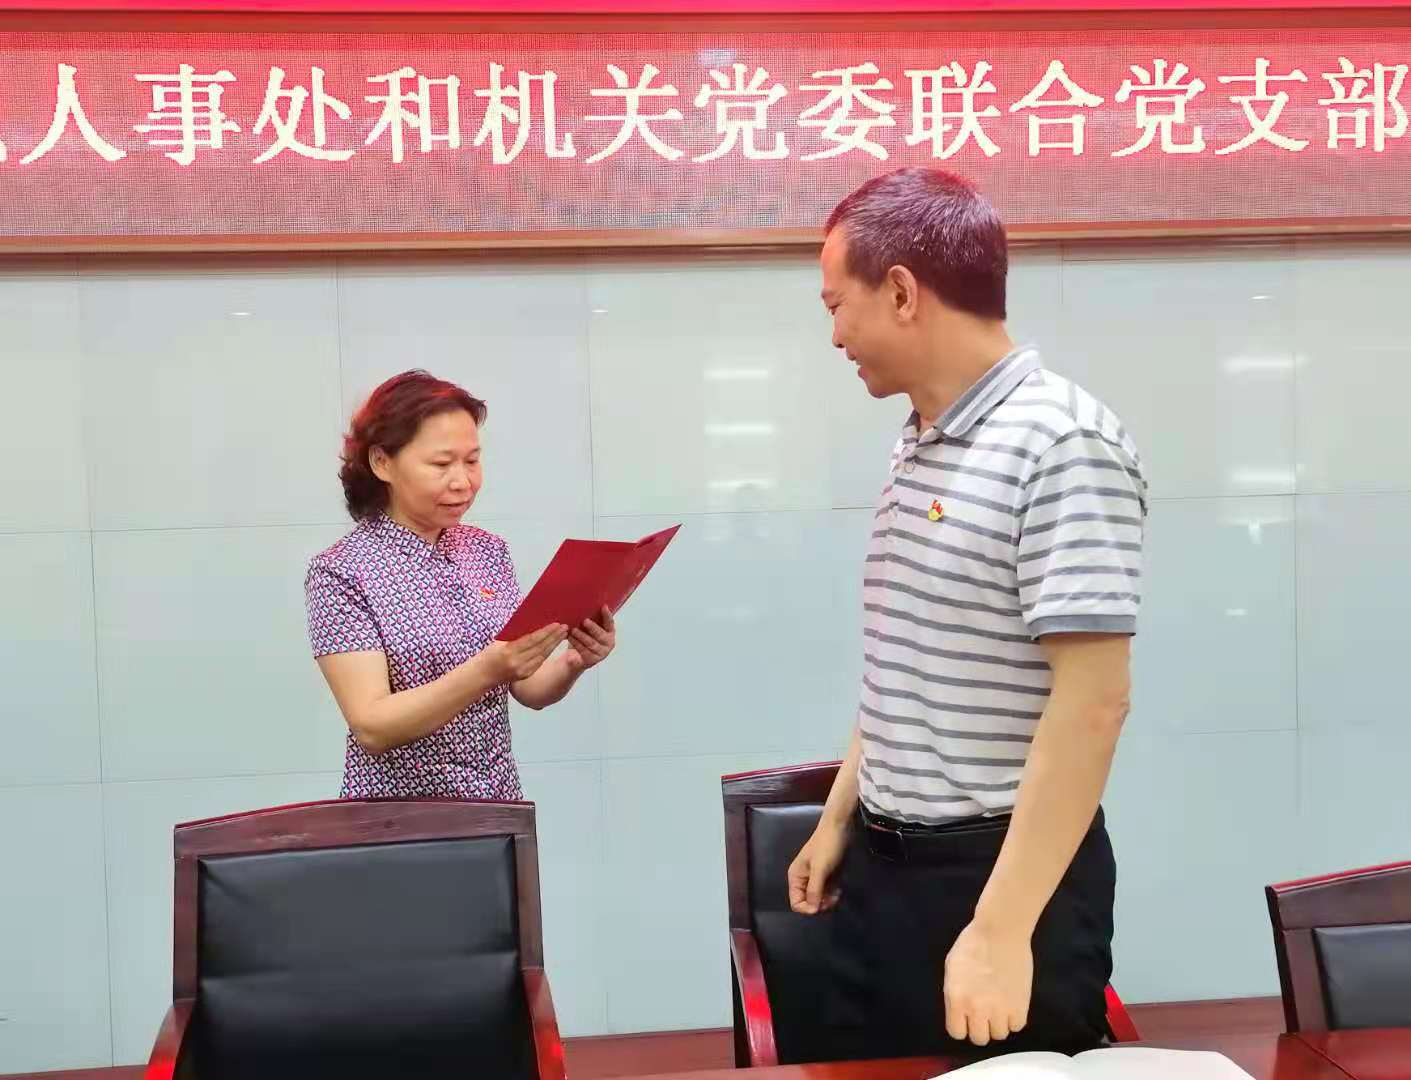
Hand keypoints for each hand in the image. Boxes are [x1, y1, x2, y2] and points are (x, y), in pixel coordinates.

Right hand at [481, 624, 566, 684]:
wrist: (482, 675)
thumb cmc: (489, 654)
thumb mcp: (499, 641)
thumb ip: (515, 634)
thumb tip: (532, 622)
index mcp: (509, 651)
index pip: (532, 640)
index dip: (546, 632)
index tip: (556, 624)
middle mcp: (517, 662)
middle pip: (540, 647)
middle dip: (554, 636)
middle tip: (565, 626)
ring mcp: (522, 670)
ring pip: (543, 655)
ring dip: (554, 644)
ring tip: (563, 633)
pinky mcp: (526, 674)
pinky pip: (540, 661)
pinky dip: (547, 652)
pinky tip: (554, 644)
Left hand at [564, 607, 615, 673]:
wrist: (575, 658)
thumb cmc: (582, 639)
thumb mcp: (587, 628)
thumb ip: (590, 618)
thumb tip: (584, 603)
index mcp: (610, 633)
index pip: (610, 623)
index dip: (607, 615)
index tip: (603, 606)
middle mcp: (608, 643)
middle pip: (601, 635)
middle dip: (593, 628)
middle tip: (585, 621)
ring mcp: (601, 653)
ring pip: (592, 644)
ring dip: (582, 636)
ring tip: (573, 630)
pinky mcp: (592, 660)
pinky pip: (584, 652)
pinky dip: (576, 644)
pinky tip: (570, 638)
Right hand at [787, 819, 848, 914]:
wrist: (839, 828)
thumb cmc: (827, 846)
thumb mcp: (820, 869)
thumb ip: (814, 890)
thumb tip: (812, 910)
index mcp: (796, 877)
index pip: (796, 903)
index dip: (808, 908)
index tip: (821, 904)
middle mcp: (803, 880)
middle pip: (808, 903)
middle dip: (820, 905)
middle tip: (832, 899)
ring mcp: (815, 879)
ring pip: (819, 900)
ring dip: (828, 900)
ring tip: (837, 894)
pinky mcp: (826, 876)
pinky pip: (827, 893)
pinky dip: (833, 894)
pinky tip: (839, 889)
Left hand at [942, 920, 1032, 1046]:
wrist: (1000, 931)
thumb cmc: (972, 944)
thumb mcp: (952, 969)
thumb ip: (955, 994)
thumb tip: (961, 1010)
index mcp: (957, 999)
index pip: (957, 1033)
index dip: (962, 1025)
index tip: (966, 1017)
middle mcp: (977, 1009)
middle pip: (980, 1038)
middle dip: (981, 1027)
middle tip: (984, 1012)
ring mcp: (1001, 1009)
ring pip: (1000, 1034)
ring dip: (999, 1023)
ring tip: (1000, 1005)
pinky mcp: (1021, 1005)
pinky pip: (1017, 1026)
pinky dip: (1015, 1018)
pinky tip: (1011, 1003)